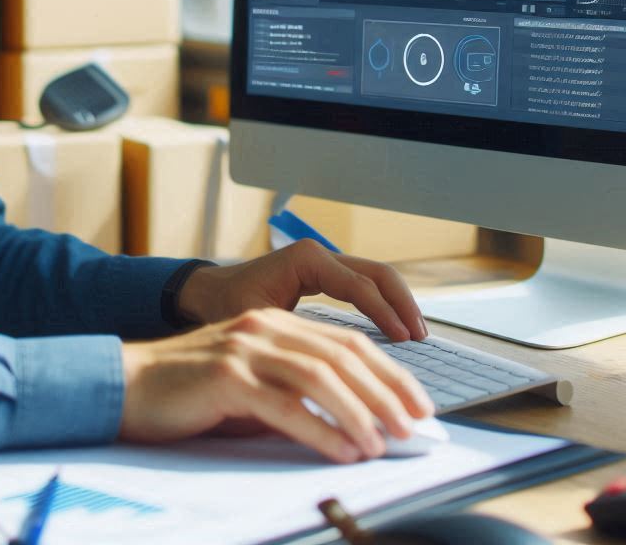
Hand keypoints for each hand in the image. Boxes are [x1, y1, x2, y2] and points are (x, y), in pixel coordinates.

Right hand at [118, 307, 435, 462]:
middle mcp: (264, 327)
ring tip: (383, 442)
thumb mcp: (250, 386)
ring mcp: (244, 348)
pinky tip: (343, 449)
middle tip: (414, 424)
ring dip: (360, 412)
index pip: (347, 342)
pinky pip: (285, 404)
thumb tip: (353, 427)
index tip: (417, 403)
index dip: (389, 373)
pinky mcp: (225, 377)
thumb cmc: (187, 394)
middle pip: (343, 355)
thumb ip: (293, 394)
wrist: (122, 386)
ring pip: (320, 376)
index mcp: (275, 323)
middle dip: (387, 391)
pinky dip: (321, 429)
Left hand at [178, 239, 429, 341]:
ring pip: (378, 277)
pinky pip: (366, 287)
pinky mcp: (327, 277)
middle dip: (404, 304)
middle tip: (421, 337)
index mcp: (305, 259)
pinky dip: (386, 306)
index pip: (359, 284)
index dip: (385, 313)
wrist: (204, 295)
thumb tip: (328, 371)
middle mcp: (320, 255)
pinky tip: (397, 332)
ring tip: (418, 336)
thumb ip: (292, 340)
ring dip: (400, 304)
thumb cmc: (222, 309)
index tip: (404, 340)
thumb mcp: (255, 324)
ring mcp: (326, 264)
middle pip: (379, 273)